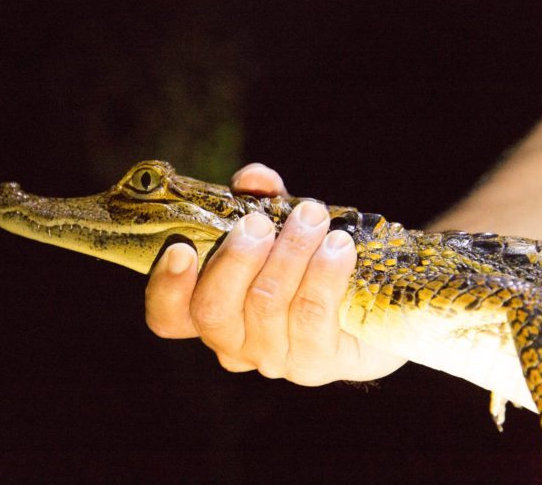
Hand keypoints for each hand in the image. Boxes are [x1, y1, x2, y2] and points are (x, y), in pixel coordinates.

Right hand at [145, 163, 405, 383]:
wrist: (375, 307)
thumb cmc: (310, 264)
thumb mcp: (280, 226)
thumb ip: (260, 200)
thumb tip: (253, 178)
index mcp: (211, 311)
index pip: (169, 317)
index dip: (167, 288)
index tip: (182, 249)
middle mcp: (233, 343)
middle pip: (213, 310)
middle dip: (235, 260)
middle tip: (259, 222)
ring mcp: (272, 358)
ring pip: (266, 305)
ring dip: (289, 254)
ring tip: (312, 218)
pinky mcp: (316, 364)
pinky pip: (311, 315)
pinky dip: (323, 274)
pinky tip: (339, 246)